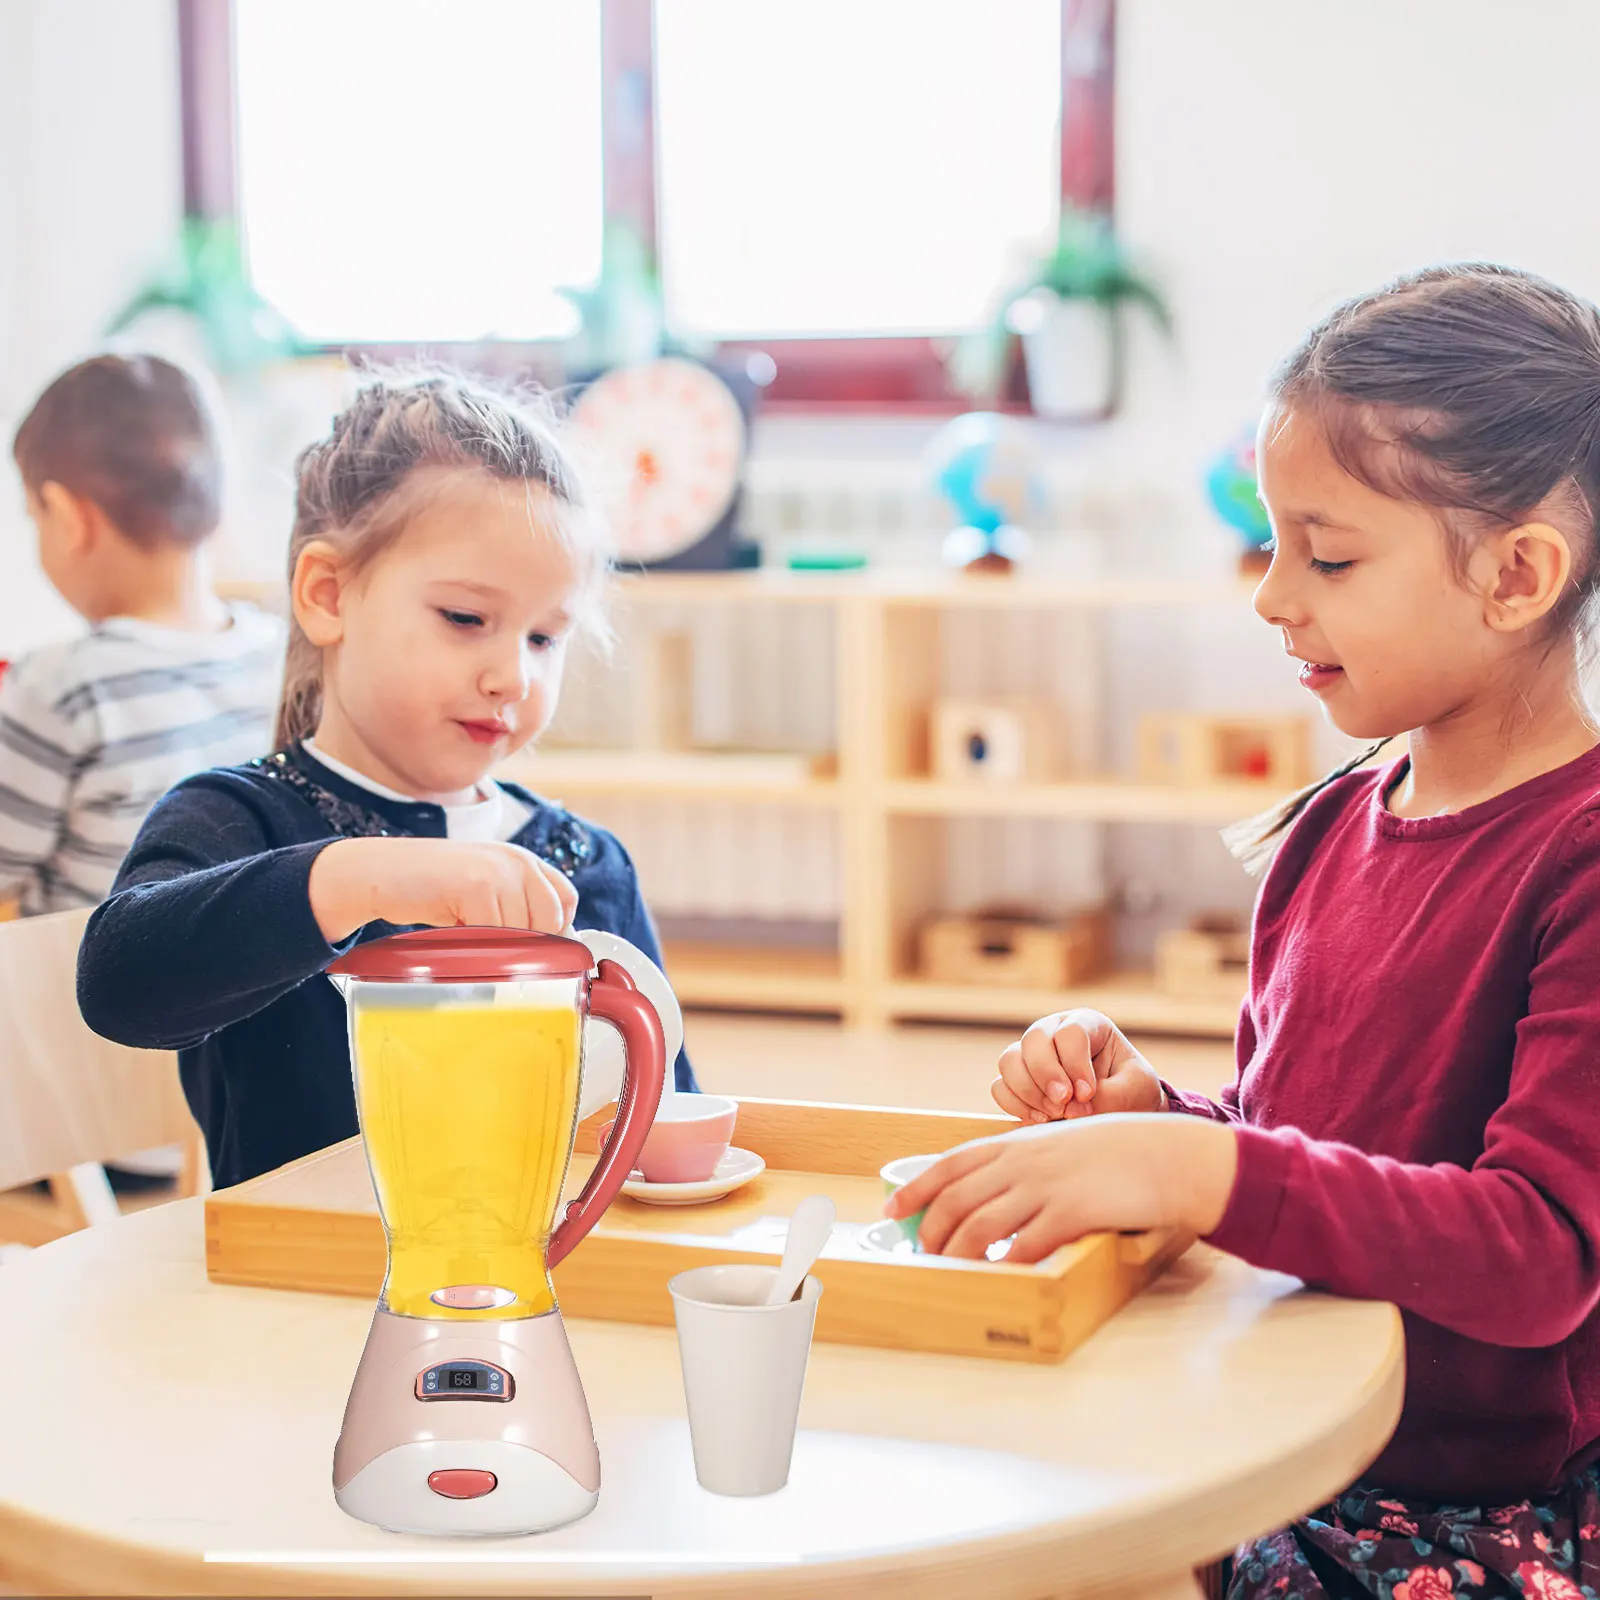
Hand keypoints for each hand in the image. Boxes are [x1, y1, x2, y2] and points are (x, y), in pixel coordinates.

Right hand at [309, 837, 578, 943]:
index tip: (535, 949)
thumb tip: (551, 950)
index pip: (565, 899)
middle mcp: (517, 860)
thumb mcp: (485, 890)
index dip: (555, 929)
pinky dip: (479, 945)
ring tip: (469, 936)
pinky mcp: (476, 885)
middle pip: (551, 920)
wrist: (381, 872)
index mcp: (523, 860)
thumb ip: (517, 907)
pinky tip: (457, 933)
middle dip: (528, 944)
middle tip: (495, 948)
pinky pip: (496, 933)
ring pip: (524, 931)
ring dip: (499, 946)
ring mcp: (498, 870)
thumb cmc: (433, 888)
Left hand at [884, 1114, 1237, 1262]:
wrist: (1167, 1155)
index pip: (949, 1165)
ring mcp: (1044, 1187)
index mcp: (1016, 1144)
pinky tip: (997, 1278)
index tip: (891, 1208)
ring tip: (948, 1272)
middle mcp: (1022, 1162)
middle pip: (956, 1199)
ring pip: (980, 1225)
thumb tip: (994, 1190)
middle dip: (930, 1230)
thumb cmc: (1115, 1153)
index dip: (916, 1187)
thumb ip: (1026, 1164)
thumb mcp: (1059, 1145)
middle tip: (921, 1253)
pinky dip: (1004, 1266)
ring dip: (957, 1253)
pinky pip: (1024, 1246)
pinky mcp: (1070, 1214)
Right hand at [993, 1009, 1165, 1122]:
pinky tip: (1041, 1119)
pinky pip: (1000, 1087)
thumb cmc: (1131, 1091)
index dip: (1075, 1063)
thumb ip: (1109, 1095)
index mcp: (1087, 1024)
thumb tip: (1070, 1108)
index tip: (1087, 1094)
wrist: (1122, 1108)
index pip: (1070, 1032)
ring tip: (1053, 1114)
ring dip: (1028, 1090)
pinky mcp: (1018, 1079)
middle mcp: (1054, 1031)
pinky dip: (1015, 1104)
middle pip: (1034, 1039)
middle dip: (1046, 1074)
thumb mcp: (1134, 1089)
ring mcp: (1031, 1054)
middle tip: (1063, 1103)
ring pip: (1009, 1061)